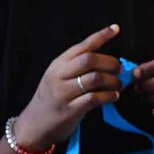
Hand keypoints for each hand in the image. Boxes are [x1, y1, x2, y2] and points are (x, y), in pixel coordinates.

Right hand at [13, 24, 122, 148]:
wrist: (34, 125)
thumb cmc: (53, 100)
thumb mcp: (59, 78)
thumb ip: (78, 68)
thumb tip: (111, 63)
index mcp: (58, 64)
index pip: (82, 46)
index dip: (101, 36)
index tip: (115, 28)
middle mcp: (59, 75)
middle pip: (90, 60)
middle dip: (111, 63)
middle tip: (120, 70)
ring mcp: (63, 92)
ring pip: (95, 78)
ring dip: (113, 81)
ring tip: (118, 86)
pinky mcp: (70, 109)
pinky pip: (95, 98)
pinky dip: (109, 96)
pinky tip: (113, 97)